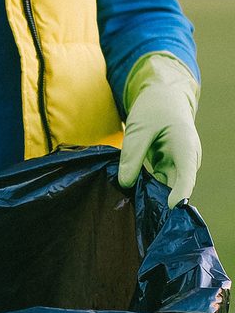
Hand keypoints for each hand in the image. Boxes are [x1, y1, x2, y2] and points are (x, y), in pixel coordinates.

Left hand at [117, 53, 200, 208]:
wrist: (163, 99)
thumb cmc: (153, 110)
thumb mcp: (138, 130)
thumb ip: (132, 156)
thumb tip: (125, 184)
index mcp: (185, 147)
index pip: (187, 175)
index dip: (180, 194)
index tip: (171, 208)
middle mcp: (187, 159)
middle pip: (178, 186)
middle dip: (162, 201)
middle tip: (141, 213)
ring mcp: (179, 164)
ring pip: (168, 187)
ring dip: (153, 196)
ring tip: (133, 206)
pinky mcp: (170, 167)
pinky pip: (161, 183)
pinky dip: (148, 189)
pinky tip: (133, 196)